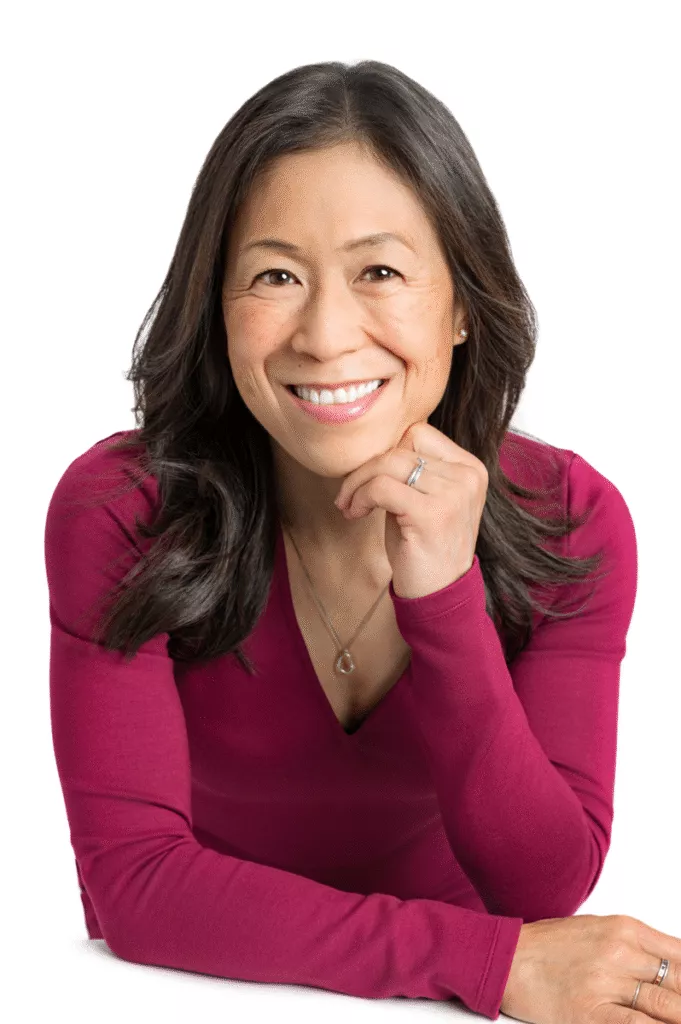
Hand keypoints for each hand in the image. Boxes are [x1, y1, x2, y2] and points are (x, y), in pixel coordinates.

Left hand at [334, 422, 488, 598]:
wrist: (438, 594)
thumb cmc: (424, 546)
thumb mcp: (425, 498)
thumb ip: (411, 469)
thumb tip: (372, 443)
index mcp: (470, 467)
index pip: (418, 433)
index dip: (387, 452)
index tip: (369, 478)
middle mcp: (467, 476)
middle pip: (402, 445)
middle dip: (366, 467)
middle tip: (349, 493)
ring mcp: (453, 494)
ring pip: (388, 463)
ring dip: (358, 483)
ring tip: (350, 505)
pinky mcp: (432, 513)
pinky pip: (381, 487)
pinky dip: (360, 497)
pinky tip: (355, 514)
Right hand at [500, 913, 680, 1023]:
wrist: (507, 958)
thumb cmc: (548, 945)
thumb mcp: (598, 930)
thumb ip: (636, 946)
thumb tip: (670, 966)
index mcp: (624, 928)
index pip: (680, 954)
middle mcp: (620, 952)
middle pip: (678, 981)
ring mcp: (606, 983)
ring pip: (666, 1006)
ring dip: (677, 1015)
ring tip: (678, 1018)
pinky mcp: (591, 1013)